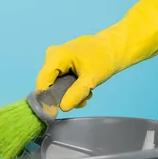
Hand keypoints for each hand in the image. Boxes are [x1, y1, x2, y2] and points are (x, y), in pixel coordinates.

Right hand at [35, 0, 157, 111]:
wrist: (115, 47)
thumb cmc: (105, 58)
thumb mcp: (91, 79)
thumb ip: (76, 94)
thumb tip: (63, 107)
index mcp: (56, 56)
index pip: (42, 83)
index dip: (47, 99)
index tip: (56, 111)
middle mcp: (52, 56)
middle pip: (49, 84)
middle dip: (64, 96)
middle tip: (82, 99)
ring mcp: (56, 58)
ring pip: (56, 84)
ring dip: (71, 92)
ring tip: (88, 92)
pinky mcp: (61, 62)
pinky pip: (61, 79)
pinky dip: (72, 86)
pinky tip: (85, 87)